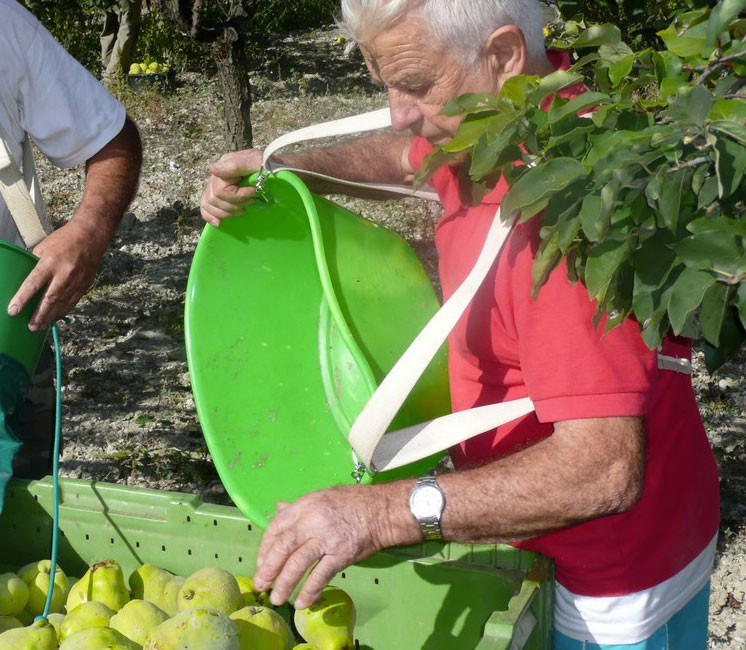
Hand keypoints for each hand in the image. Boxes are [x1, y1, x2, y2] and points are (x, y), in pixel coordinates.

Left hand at [7, 220, 107, 330]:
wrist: (90, 236)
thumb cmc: (64, 239)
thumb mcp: (43, 247)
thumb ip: (35, 265)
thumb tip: (27, 280)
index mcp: (50, 262)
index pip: (33, 284)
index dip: (22, 299)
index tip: (13, 311)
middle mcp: (64, 273)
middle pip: (49, 299)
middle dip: (38, 315)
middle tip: (30, 327)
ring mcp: (76, 280)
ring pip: (62, 304)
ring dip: (50, 317)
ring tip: (40, 326)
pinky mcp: (84, 284)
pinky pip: (72, 301)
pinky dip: (63, 311)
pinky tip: (56, 317)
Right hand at [200, 149, 263, 225]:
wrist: (277, 171)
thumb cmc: (270, 166)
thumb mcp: (257, 162)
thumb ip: (237, 165)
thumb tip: (213, 169)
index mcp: (225, 165)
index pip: (220, 189)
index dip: (237, 196)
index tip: (253, 193)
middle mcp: (218, 175)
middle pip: (214, 198)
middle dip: (234, 205)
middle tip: (250, 202)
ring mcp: (217, 184)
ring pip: (209, 203)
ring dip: (227, 211)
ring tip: (243, 210)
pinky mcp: (219, 194)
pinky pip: (205, 206)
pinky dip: (210, 216)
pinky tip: (218, 223)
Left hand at [253, 483, 412, 608]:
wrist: (382, 510)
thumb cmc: (352, 502)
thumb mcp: (322, 496)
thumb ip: (299, 506)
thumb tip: (279, 508)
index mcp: (305, 505)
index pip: (277, 526)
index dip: (265, 546)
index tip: (261, 562)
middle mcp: (312, 521)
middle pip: (283, 546)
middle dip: (269, 568)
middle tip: (261, 584)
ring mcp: (327, 538)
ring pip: (298, 563)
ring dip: (285, 583)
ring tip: (277, 598)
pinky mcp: (341, 554)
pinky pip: (321, 575)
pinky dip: (310, 590)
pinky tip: (302, 602)